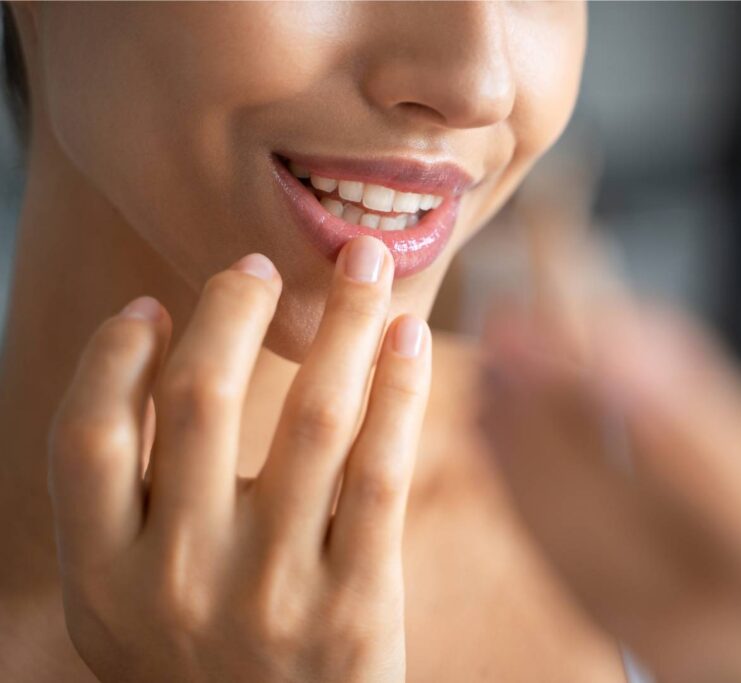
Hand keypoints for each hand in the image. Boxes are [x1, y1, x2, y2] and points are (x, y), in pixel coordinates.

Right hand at [48, 236, 429, 682]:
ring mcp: (273, 591)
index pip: (89, 435)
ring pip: (312, 416)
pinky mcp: (357, 605)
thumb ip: (127, 507)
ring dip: (342, 321)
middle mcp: (180, 578)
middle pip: (204, 398)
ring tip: (361, 262)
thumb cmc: (200, 665)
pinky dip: (399, 389)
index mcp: (104, 576)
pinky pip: (381, 471)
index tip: (151, 306)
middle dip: (233, 307)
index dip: (115, 355)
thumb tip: (158, 356)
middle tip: (259, 263)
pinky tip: (409, 335)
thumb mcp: (126, 607)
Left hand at [478, 150, 740, 681]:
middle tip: (515, 328)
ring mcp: (736, 668)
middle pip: (659, 557)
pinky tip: (505, 436)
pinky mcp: (697, 653)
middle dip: (573, 437)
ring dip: (535, 468)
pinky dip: (539, 510)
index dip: (695, 435)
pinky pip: (597, 592)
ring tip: (494, 362)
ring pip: (606, 584)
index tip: (620, 342)